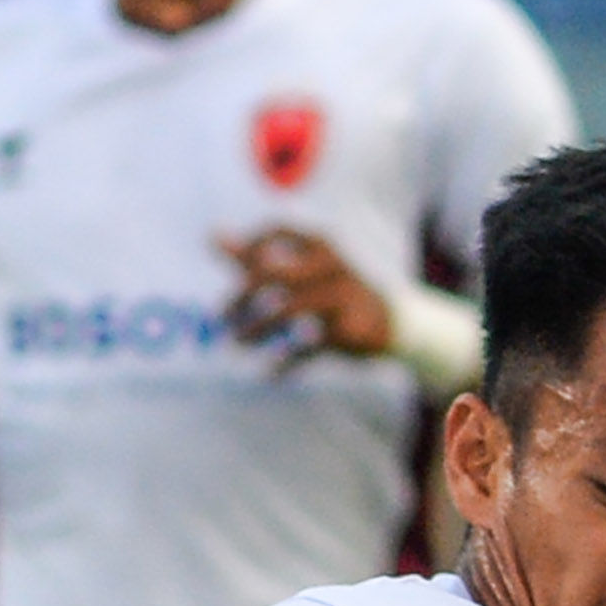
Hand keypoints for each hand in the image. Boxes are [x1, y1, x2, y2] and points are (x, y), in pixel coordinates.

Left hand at [222, 229, 393, 362]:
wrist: (392, 323)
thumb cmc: (334, 291)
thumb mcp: (300, 269)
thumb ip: (256, 256)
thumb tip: (212, 236)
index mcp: (318, 244)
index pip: (276, 232)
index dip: (249, 249)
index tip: (235, 277)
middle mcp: (330, 264)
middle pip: (274, 272)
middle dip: (242, 296)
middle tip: (223, 318)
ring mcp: (341, 296)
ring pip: (289, 308)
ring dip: (258, 328)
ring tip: (239, 343)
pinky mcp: (349, 329)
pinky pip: (309, 346)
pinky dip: (287, 361)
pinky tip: (271, 373)